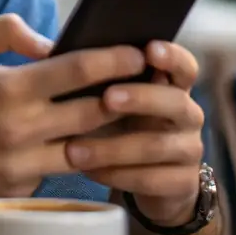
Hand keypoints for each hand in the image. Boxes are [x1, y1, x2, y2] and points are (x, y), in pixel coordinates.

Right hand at [0, 15, 143, 215]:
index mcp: (9, 90)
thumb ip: (5, 31)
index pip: (78, 72)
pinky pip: (61, 170)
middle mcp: (21, 131)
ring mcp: (22, 167)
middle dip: (127, 94)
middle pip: (95, 112)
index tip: (138, 50)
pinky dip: (79, 154)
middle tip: (151, 80)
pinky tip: (95, 141)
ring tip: (134, 112)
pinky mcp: (21, 192)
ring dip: (113, 131)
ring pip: (87, 148)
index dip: (115, 59)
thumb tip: (50, 41)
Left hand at [63, 41, 203, 227]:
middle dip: (141, 98)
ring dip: (114, 147)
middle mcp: (188, 114)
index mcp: (173, 86)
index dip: (171, 56)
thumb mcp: (113, 97)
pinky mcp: (183, 184)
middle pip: (175, 102)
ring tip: (74, 149)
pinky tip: (90, 172)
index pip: (184, 65)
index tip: (148, 50)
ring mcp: (190, 150)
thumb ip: (95, 74)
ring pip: (156, 146)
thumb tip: (45, 51)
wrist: (148, 179)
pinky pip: (151, 180)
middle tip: (107, 98)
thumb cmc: (121, 124)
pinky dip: (117, 175)